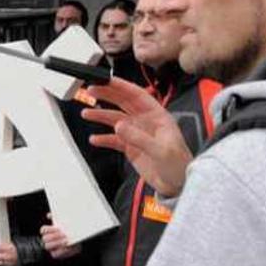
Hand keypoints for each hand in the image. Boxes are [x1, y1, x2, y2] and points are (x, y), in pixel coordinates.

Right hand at [40, 223, 80, 259]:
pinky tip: (67, 246)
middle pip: (45, 238)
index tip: (57, 228)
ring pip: (48, 246)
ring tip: (66, 240)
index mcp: (48, 232)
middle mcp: (47, 240)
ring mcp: (50, 248)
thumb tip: (49, 215)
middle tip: (63, 234)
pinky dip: (61, 250)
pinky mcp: (55, 254)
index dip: (48, 229)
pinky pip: (55, 254)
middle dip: (54, 236)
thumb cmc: (68, 233)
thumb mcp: (63, 225)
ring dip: (57, 243)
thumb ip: (57, 219)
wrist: (76, 243)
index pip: (43, 230)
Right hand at [83, 77, 192, 196]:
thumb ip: (139, 138)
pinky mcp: (131, 148)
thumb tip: (119, 126)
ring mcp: (137, 134)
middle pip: (123, 103)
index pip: (137, 95)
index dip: (121, 86)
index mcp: (158, 116)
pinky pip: (114, 140)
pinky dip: (103, 138)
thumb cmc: (179, 165)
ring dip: (101, 115)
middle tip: (91, 90)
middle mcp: (146, 122)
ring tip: (86, 113)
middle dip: (107, 95)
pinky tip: (95, 139)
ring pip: (116, 120)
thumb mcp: (161, 150)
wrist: (178, 185)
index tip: (106, 80)